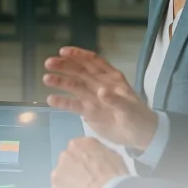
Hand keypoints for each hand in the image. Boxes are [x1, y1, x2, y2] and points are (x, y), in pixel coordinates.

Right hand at [43, 47, 157, 150]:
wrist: (140, 136)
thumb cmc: (138, 117)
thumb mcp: (130, 109)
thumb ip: (116, 100)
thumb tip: (101, 91)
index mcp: (111, 78)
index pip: (93, 61)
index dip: (78, 55)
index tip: (63, 52)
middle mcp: (98, 84)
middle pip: (79, 71)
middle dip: (64, 66)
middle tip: (49, 63)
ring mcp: (92, 97)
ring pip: (73, 86)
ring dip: (60, 81)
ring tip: (46, 79)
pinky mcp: (87, 111)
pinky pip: (73, 105)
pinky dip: (62, 102)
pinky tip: (51, 100)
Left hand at [51, 137, 129, 187]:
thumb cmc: (115, 174)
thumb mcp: (112, 155)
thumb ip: (99, 152)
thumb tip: (97, 156)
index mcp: (80, 143)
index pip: (79, 149)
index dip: (85, 160)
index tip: (91, 168)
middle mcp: (66, 152)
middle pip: (69, 160)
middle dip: (75, 168)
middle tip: (86, 179)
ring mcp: (59, 168)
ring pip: (63, 174)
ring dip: (70, 179)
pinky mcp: (55, 183)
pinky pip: (60, 187)